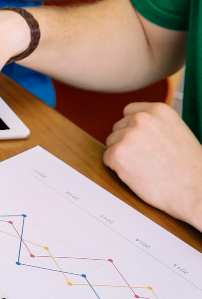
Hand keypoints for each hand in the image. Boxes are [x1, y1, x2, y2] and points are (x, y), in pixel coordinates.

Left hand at [104, 103, 201, 225]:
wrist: (193, 188)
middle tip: (145, 157)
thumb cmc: (188, 166)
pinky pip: (107, 158)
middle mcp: (142, 118)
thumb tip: (135, 125)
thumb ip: (155, 124)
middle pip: (118, 127)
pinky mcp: (117, 153)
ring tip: (144, 165)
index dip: (132, 127)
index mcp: (159, 110)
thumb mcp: (176, 131)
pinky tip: (136, 172)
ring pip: (111, 142)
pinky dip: (117, 168)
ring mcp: (128, 135)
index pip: (129, 111)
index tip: (140, 140)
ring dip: (122, 154)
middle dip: (126, 142)